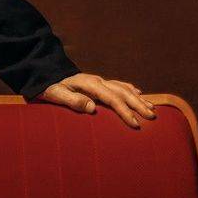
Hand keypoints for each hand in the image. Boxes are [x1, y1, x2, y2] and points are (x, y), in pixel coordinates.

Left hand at [38, 73, 157, 129]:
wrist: (46, 74)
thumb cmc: (51, 87)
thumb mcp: (57, 95)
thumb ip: (74, 101)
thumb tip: (93, 107)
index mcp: (90, 84)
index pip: (112, 99)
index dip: (124, 111)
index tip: (135, 124)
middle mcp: (98, 80)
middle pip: (123, 92)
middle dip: (138, 105)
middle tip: (152, 117)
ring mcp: (99, 80)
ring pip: (123, 88)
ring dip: (138, 98)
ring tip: (151, 108)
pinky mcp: (98, 82)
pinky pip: (118, 85)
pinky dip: (130, 89)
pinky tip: (138, 93)